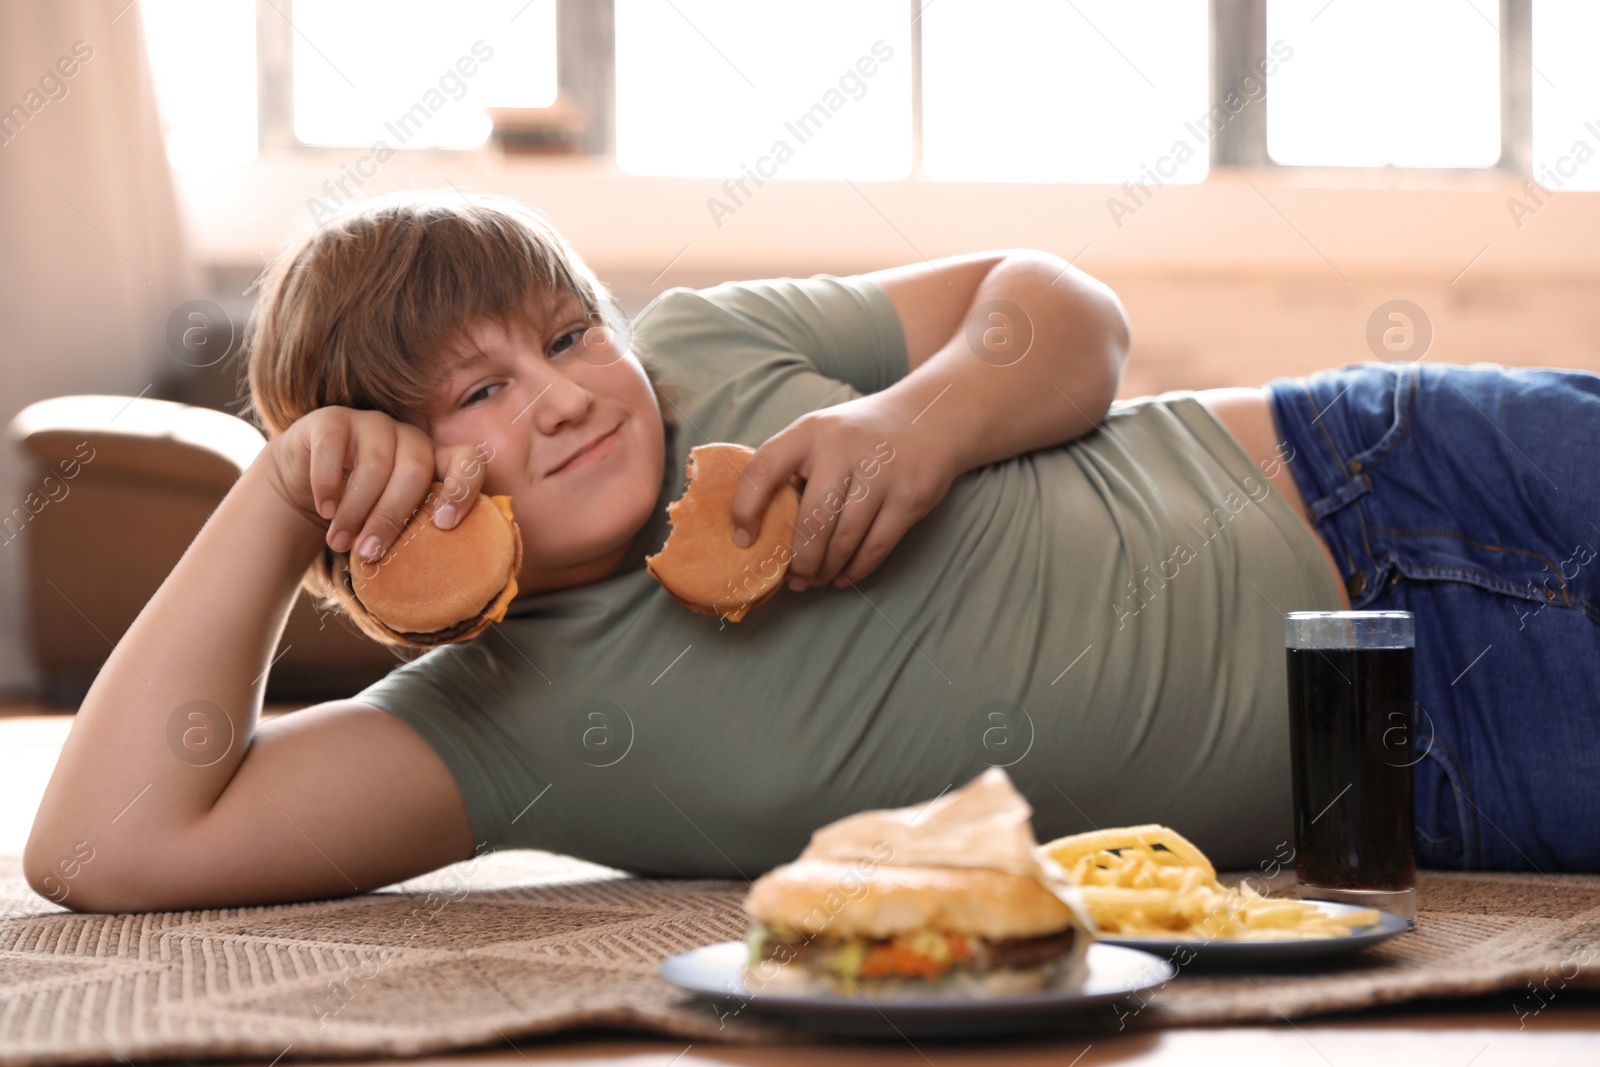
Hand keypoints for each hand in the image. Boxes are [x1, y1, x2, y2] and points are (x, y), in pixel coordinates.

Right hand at [263, 406, 491, 562]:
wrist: (305, 481)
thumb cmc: (362, 509)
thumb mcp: (394, 521)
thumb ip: (417, 536)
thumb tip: (439, 593)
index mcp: (436, 460)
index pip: (468, 461)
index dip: (463, 488)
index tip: (445, 524)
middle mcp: (409, 437)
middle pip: (414, 472)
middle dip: (390, 519)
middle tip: (369, 555)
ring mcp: (373, 424)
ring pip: (374, 465)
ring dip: (355, 511)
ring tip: (340, 543)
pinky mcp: (333, 420)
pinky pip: (334, 448)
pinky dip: (328, 484)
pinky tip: (324, 510)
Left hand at [729, 394, 957, 588]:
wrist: (929, 418)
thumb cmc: (859, 435)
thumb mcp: (820, 433)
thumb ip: (791, 468)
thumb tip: (759, 528)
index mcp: (810, 432)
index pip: (764, 469)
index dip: (746, 509)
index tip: (744, 540)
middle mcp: (844, 448)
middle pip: (812, 520)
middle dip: (799, 559)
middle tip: (794, 579)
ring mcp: (881, 473)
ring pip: (845, 539)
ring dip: (826, 568)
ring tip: (816, 578)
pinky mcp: (909, 497)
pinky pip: (877, 546)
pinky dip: (856, 569)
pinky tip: (843, 575)